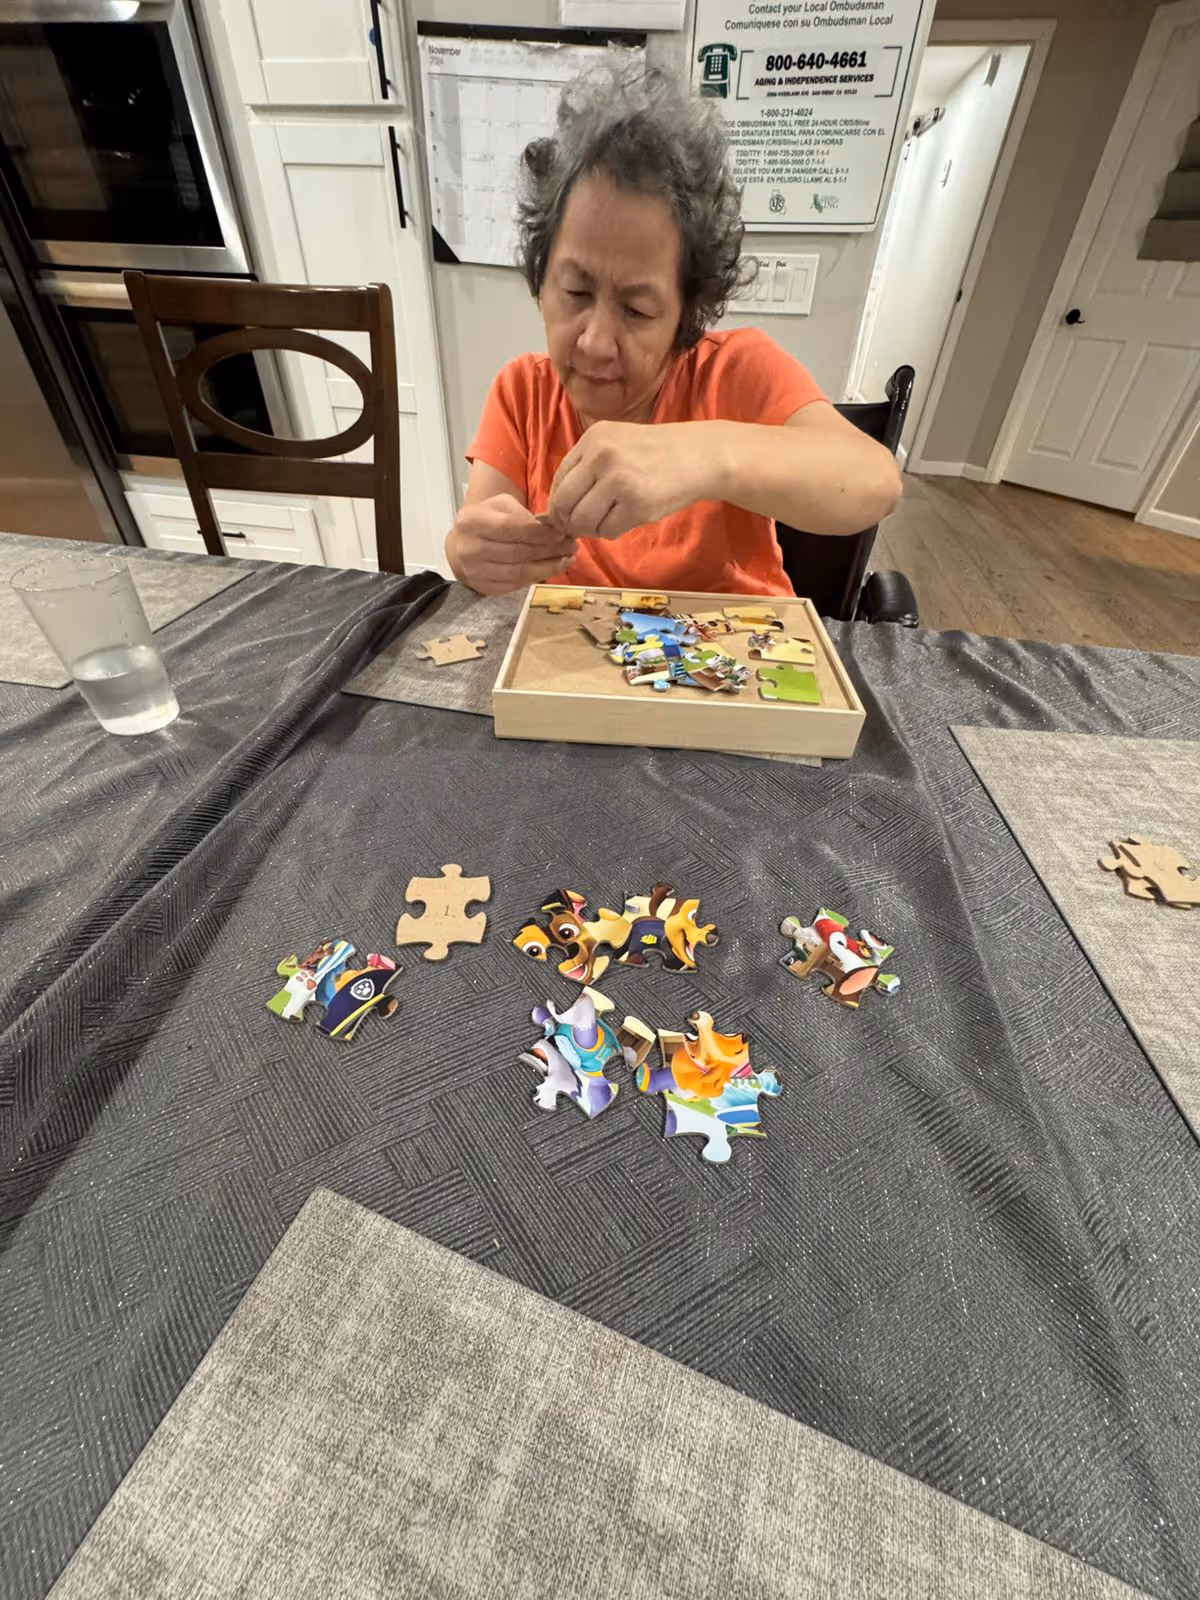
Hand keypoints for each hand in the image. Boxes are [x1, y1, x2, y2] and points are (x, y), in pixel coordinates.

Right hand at [446, 494, 577, 595]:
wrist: (461, 546)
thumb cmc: (487, 520)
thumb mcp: (500, 506)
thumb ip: (522, 514)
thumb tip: (553, 528)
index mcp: (472, 521)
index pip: (511, 528)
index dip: (540, 533)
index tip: (562, 532)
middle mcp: (470, 549)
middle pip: (518, 552)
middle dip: (550, 550)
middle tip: (572, 545)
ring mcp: (476, 572)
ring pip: (520, 572)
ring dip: (549, 567)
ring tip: (568, 559)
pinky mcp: (484, 588)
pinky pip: (516, 584)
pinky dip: (538, 577)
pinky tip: (552, 569)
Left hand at [545, 422, 717, 540]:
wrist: (700, 456)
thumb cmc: (656, 453)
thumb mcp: (617, 443)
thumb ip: (587, 467)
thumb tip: (555, 510)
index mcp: (593, 439)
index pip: (558, 480)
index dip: (559, 503)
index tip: (570, 513)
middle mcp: (601, 457)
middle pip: (564, 504)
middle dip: (569, 521)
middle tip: (583, 526)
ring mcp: (619, 480)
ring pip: (582, 521)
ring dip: (591, 529)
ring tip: (607, 520)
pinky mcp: (637, 504)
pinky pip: (607, 531)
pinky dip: (612, 531)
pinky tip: (626, 519)